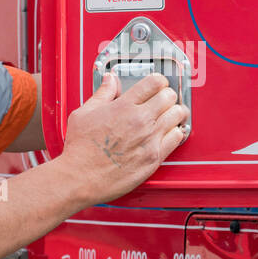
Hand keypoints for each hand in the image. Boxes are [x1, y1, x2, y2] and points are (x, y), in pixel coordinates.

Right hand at [58, 71, 187, 205]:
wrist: (80, 178)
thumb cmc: (80, 149)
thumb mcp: (84, 113)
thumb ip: (102, 94)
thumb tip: (110, 80)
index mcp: (124, 106)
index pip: (154, 82)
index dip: (158, 80)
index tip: (157, 84)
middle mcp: (140, 120)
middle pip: (170, 96)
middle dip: (167, 95)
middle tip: (162, 100)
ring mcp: (150, 139)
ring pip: (177, 115)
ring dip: (174, 112)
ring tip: (168, 115)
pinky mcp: (154, 157)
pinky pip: (177, 137)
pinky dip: (175, 132)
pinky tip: (168, 133)